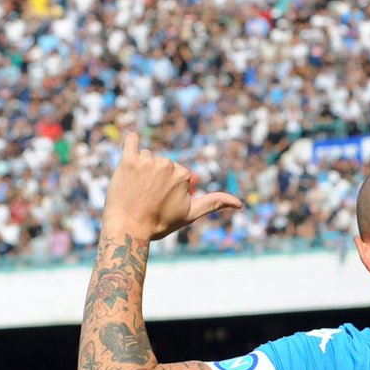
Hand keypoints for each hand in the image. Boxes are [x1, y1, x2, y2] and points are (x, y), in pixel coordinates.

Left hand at [101, 132, 242, 240]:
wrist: (130, 229)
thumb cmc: (160, 223)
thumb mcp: (191, 214)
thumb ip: (213, 203)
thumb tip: (240, 204)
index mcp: (184, 174)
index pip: (174, 173)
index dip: (166, 188)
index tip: (159, 202)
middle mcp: (168, 164)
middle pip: (159, 163)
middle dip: (153, 177)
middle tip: (145, 198)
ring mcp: (147, 162)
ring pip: (145, 157)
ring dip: (139, 169)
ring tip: (134, 190)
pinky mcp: (128, 161)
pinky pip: (130, 141)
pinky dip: (131, 141)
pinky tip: (131, 143)